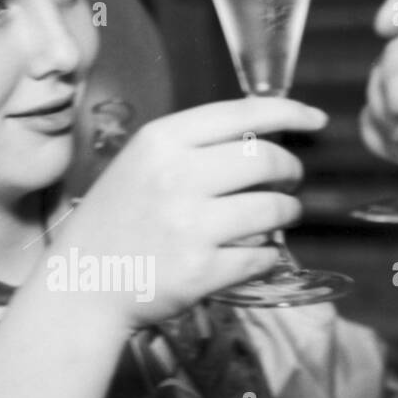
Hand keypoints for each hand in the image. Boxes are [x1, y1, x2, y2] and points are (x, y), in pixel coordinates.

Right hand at [49, 96, 326, 328]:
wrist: (82, 283)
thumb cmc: (116, 220)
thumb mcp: (140, 163)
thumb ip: (193, 146)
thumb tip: (262, 137)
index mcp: (161, 141)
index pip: (242, 114)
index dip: (289, 113)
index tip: (315, 120)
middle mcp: (176, 177)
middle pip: (266, 160)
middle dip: (290, 170)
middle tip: (289, 181)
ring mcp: (189, 226)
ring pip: (273, 210)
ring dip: (287, 213)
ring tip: (280, 217)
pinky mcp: (200, 270)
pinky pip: (261, 256)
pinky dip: (267, 255)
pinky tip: (256, 254)